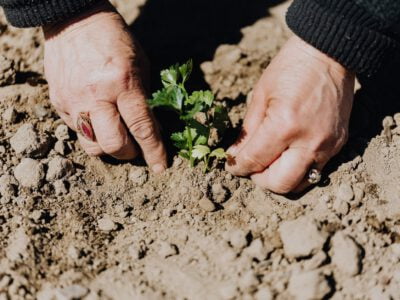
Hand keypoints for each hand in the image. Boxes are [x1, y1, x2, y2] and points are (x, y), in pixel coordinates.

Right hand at [43, 1, 166, 172]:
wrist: (74, 21)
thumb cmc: (115, 40)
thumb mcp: (140, 66)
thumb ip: (146, 100)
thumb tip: (152, 131)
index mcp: (122, 83)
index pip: (141, 127)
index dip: (154, 151)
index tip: (161, 167)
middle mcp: (95, 96)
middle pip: (114, 145)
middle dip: (130, 154)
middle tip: (136, 148)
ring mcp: (73, 101)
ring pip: (92, 146)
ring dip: (109, 148)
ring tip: (117, 136)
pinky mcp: (58, 103)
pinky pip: (77, 132)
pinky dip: (92, 133)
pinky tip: (99, 120)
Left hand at [226, 36, 354, 192]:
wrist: (329, 54)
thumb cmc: (290, 69)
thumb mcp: (260, 96)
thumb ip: (247, 131)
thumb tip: (236, 157)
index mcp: (284, 126)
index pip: (255, 161)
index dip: (238, 167)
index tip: (232, 165)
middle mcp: (309, 141)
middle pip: (279, 184)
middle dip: (259, 180)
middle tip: (252, 167)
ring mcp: (327, 146)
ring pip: (300, 184)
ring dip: (280, 179)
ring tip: (270, 162)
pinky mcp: (338, 145)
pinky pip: (315, 171)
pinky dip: (297, 169)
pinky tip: (288, 154)